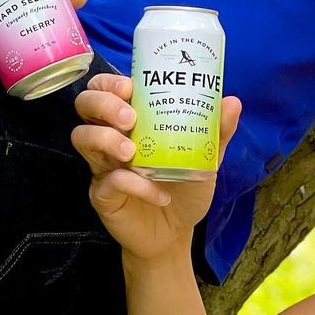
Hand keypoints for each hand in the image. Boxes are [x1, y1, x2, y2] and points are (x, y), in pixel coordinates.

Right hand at [72, 73, 241, 263]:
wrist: (175, 232)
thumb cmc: (184, 186)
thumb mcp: (206, 157)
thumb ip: (217, 131)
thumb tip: (232, 101)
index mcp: (132, 121)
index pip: (104, 88)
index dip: (109, 82)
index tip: (130, 86)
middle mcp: (111, 137)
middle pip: (85, 106)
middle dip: (104, 104)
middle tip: (131, 118)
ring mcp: (103, 165)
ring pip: (82, 138)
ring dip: (106, 139)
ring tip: (134, 152)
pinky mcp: (102, 194)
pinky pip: (108, 182)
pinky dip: (135, 184)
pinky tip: (158, 194)